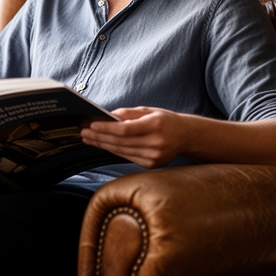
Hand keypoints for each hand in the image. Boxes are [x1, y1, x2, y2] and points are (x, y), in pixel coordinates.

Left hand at [81, 108, 275, 166]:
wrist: (193, 139)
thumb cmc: (169, 120)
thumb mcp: (151, 111)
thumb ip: (130, 114)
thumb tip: (108, 116)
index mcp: (156, 127)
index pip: (124, 131)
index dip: (104, 129)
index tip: (89, 125)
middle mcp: (156, 145)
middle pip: (119, 143)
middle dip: (99, 138)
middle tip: (82, 132)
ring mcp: (155, 158)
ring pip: (121, 152)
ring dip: (102, 145)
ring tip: (87, 138)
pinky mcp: (152, 165)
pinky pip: (128, 158)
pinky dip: (113, 151)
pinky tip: (101, 145)